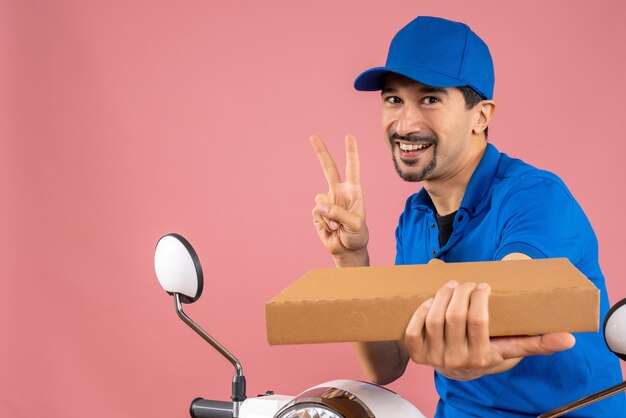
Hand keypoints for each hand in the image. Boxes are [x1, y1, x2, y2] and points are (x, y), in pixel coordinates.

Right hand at [310, 134, 368, 266]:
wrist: (347, 249)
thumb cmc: (357, 235)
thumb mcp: (355, 225)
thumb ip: (338, 213)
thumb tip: (319, 204)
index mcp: (353, 191)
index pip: (352, 168)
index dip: (351, 152)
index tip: (349, 136)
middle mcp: (339, 192)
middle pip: (329, 168)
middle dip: (321, 152)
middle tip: (313, 136)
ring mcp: (327, 201)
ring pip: (320, 199)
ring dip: (328, 215)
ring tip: (338, 226)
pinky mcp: (317, 212)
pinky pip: (316, 213)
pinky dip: (323, 223)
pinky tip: (330, 229)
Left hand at [403, 281, 575, 380]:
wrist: (461, 370)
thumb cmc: (489, 350)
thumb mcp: (512, 347)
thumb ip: (538, 342)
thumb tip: (569, 339)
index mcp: (482, 357)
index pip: (478, 321)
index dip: (478, 298)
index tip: (484, 286)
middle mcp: (457, 360)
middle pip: (454, 316)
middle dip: (460, 292)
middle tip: (467, 282)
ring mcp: (435, 358)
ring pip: (434, 320)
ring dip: (441, 296)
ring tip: (451, 286)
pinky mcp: (417, 354)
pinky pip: (412, 331)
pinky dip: (420, 312)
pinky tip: (430, 301)